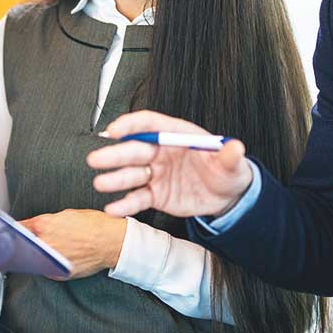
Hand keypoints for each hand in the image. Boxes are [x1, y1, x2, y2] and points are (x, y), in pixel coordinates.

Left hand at [19, 209, 127, 279]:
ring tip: (43, 250)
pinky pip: (46, 269)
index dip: (13, 229)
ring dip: (35, 255)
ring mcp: (51, 260)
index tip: (9, 231)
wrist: (112, 242)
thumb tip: (35, 226)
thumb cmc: (94, 225)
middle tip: (25, 241)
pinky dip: (47, 264)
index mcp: (44, 225)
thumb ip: (47, 221)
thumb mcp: (67, 214)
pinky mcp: (59, 273)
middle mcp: (44, 243)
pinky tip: (54, 258)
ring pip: (34, 259)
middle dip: (23, 243)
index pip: (18, 228)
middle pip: (23, 245)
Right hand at [87, 111, 253, 219]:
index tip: (115, 130)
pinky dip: (124, 204)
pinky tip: (113, 208)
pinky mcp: (155, 195)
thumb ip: (230, 155)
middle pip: (134, 149)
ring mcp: (156, 174)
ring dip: (115, 179)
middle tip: (97, 158)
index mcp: (176, 135)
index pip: (149, 124)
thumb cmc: (226, 171)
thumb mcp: (232, 163)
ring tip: (100, 183)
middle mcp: (161, 152)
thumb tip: (235, 148)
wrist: (227, 197)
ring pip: (131, 174)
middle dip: (115, 154)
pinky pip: (138, 198)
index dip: (131, 125)